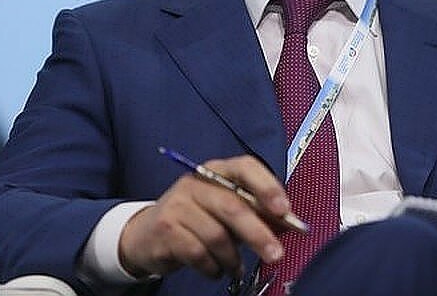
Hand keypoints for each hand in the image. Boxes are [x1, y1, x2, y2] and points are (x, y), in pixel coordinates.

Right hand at [118, 155, 291, 279]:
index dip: (267, 186)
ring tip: (236, 268)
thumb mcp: (227, 210)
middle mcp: (196, 183)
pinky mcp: (166, 229)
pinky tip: (216, 269)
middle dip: (258, 233)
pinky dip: (213, 267)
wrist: (146, 234)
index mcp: (217, 171)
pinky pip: (198, 253)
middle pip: (233, 206)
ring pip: (217, 235)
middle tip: (275, 254)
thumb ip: (257, 213)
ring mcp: (178, 205)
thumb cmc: (196, 219)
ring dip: (233, 258)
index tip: (284, 210)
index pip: (245, 167)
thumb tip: (290, 223)